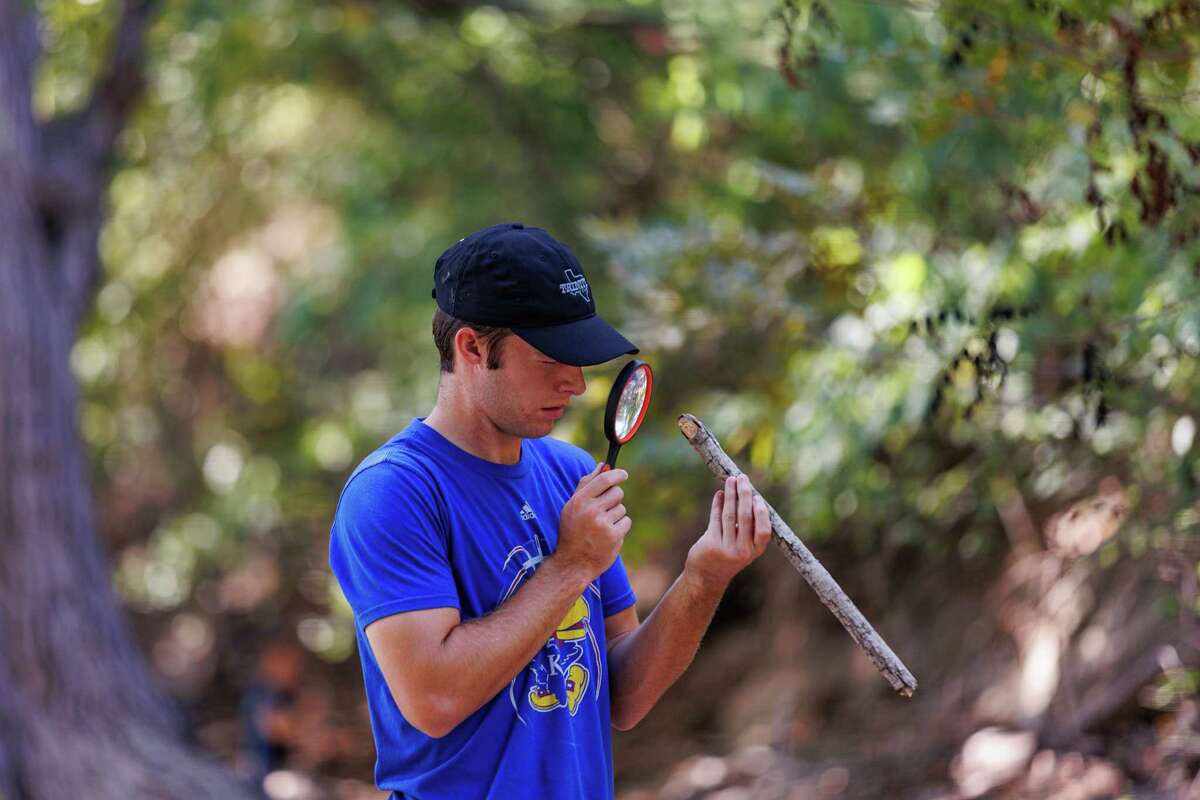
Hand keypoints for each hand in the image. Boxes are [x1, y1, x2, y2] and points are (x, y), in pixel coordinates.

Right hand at [555, 463, 631, 579]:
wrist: (573, 562)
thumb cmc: (572, 531)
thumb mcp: (572, 506)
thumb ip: (586, 484)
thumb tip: (602, 465)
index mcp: (580, 501)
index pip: (604, 479)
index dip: (616, 474)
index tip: (623, 474)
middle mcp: (591, 511)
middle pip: (617, 493)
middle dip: (615, 498)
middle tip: (606, 508)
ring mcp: (603, 524)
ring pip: (622, 508)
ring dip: (616, 515)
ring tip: (602, 526)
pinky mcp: (614, 537)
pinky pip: (626, 522)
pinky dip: (620, 527)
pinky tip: (608, 534)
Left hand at [685, 474, 771, 590]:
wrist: (707, 576)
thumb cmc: (728, 555)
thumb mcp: (744, 546)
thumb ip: (748, 526)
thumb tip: (749, 496)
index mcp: (755, 550)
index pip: (763, 530)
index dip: (761, 512)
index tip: (757, 496)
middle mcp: (742, 551)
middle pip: (745, 517)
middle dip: (744, 494)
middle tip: (742, 478)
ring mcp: (726, 548)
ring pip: (729, 515)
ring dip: (730, 494)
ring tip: (730, 480)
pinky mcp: (711, 544)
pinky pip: (716, 519)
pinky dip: (718, 504)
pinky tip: (719, 494)